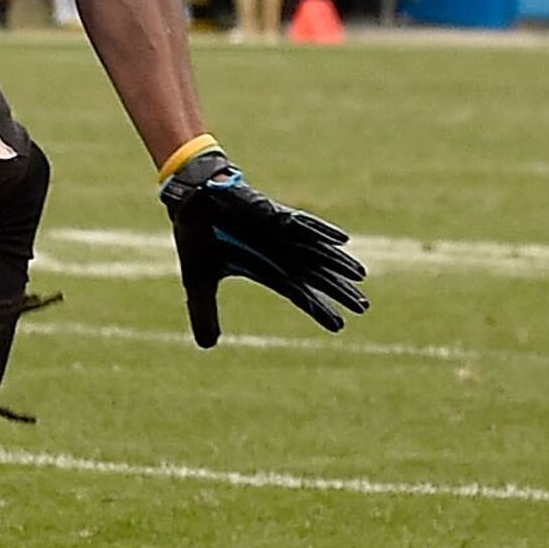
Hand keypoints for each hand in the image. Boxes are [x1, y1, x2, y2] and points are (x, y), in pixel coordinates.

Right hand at [159, 146, 367, 348]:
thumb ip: (205, 312)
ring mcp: (278, 231)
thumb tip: (207, 346)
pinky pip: (302, 223)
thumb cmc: (198, 237)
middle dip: (339, 289)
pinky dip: (322, 230)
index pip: (299, 293)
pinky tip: (342, 240)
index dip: (318, 308)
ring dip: (337, 262)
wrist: (185, 201)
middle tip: (363, 307)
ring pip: (315, 249)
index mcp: (264, 268)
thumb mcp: (199, 282)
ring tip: (361, 276)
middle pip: (315, 274)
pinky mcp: (272, 213)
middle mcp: (277, 251)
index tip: (339, 325)